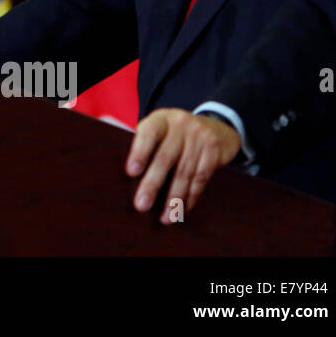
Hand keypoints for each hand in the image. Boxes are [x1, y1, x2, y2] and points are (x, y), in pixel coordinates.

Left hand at [126, 108, 241, 223]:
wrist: (217, 127)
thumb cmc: (176, 132)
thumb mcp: (160, 126)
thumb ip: (142, 140)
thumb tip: (118, 155)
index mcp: (161, 119)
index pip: (148, 133)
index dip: (139, 152)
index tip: (131, 172)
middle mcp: (180, 126)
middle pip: (165, 158)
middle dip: (153, 184)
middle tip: (141, 204)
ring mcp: (199, 138)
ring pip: (184, 172)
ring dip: (174, 199)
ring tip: (165, 217)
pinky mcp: (214, 152)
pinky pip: (201, 178)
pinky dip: (190, 197)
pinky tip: (182, 210)